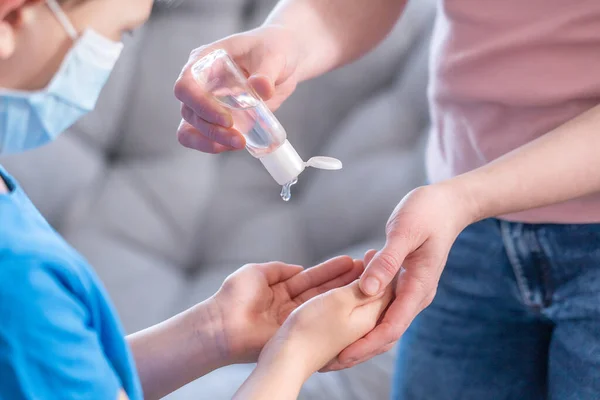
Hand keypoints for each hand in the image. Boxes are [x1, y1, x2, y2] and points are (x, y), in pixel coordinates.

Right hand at [174, 24, 301, 152]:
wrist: (284, 61)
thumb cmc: (274, 48)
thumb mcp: (274, 55)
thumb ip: (266, 72)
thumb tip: (260, 87)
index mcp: (206, 61)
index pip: (186, 85)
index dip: (201, 105)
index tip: (227, 119)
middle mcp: (200, 82)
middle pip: (189, 111)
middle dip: (211, 130)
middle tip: (239, 140)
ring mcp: (206, 101)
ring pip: (191, 127)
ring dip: (211, 141)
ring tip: (239, 143)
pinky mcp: (217, 117)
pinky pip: (202, 136)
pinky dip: (213, 145)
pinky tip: (235, 145)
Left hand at [211, 256, 363, 363]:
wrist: (220, 324)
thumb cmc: (232, 298)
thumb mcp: (256, 273)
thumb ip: (278, 270)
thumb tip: (297, 268)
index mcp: (280, 291)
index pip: (311, 279)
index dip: (330, 270)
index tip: (350, 261)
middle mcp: (291, 306)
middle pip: (322, 291)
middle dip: (343, 280)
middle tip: (366, 269)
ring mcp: (294, 320)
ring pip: (322, 304)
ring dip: (343, 292)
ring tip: (365, 280)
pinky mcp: (294, 332)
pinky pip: (316, 318)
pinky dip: (333, 309)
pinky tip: (351, 300)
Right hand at [258, 250, 392, 377]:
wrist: (286, 359)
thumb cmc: (312, 328)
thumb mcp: (340, 301)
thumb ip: (362, 288)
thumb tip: (382, 278)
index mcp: (370, 319)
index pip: (387, 291)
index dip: (382, 269)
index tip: (371, 251)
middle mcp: (362, 329)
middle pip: (374, 298)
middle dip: (373, 277)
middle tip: (366, 256)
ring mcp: (347, 335)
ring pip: (358, 304)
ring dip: (357, 284)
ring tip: (353, 266)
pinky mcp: (332, 337)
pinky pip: (345, 312)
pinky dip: (346, 296)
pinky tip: (339, 290)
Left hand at [324, 184, 477, 370]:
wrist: (447, 205)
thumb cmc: (428, 213)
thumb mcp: (404, 231)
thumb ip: (387, 260)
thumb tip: (366, 289)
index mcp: (418, 286)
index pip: (391, 326)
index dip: (366, 344)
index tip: (342, 356)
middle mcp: (415, 295)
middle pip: (386, 333)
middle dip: (359, 350)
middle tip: (328, 362)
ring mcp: (410, 291)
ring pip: (383, 323)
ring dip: (359, 336)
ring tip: (330, 348)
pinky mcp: (402, 284)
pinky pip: (381, 307)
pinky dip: (362, 315)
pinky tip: (341, 316)